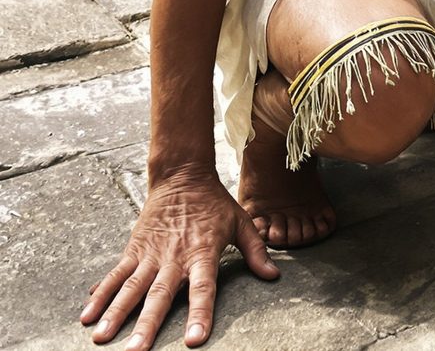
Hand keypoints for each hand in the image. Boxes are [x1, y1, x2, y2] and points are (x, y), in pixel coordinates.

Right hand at [80, 168, 279, 348]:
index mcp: (203, 252)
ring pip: (132, 287)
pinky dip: (101, 295)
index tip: (194, 340)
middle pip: (160, 295)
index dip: (199, 313)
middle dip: (147, 325)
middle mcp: (175, 256)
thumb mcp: (240, 222)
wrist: (183, 174)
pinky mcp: (134, 248)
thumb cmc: (214, 202)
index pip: (203, 288)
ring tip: (101, 339)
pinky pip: (115, 274)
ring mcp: (151, 253)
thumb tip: (273, 276)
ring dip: (116, 313)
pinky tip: (87, 316)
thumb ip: (256, 251)